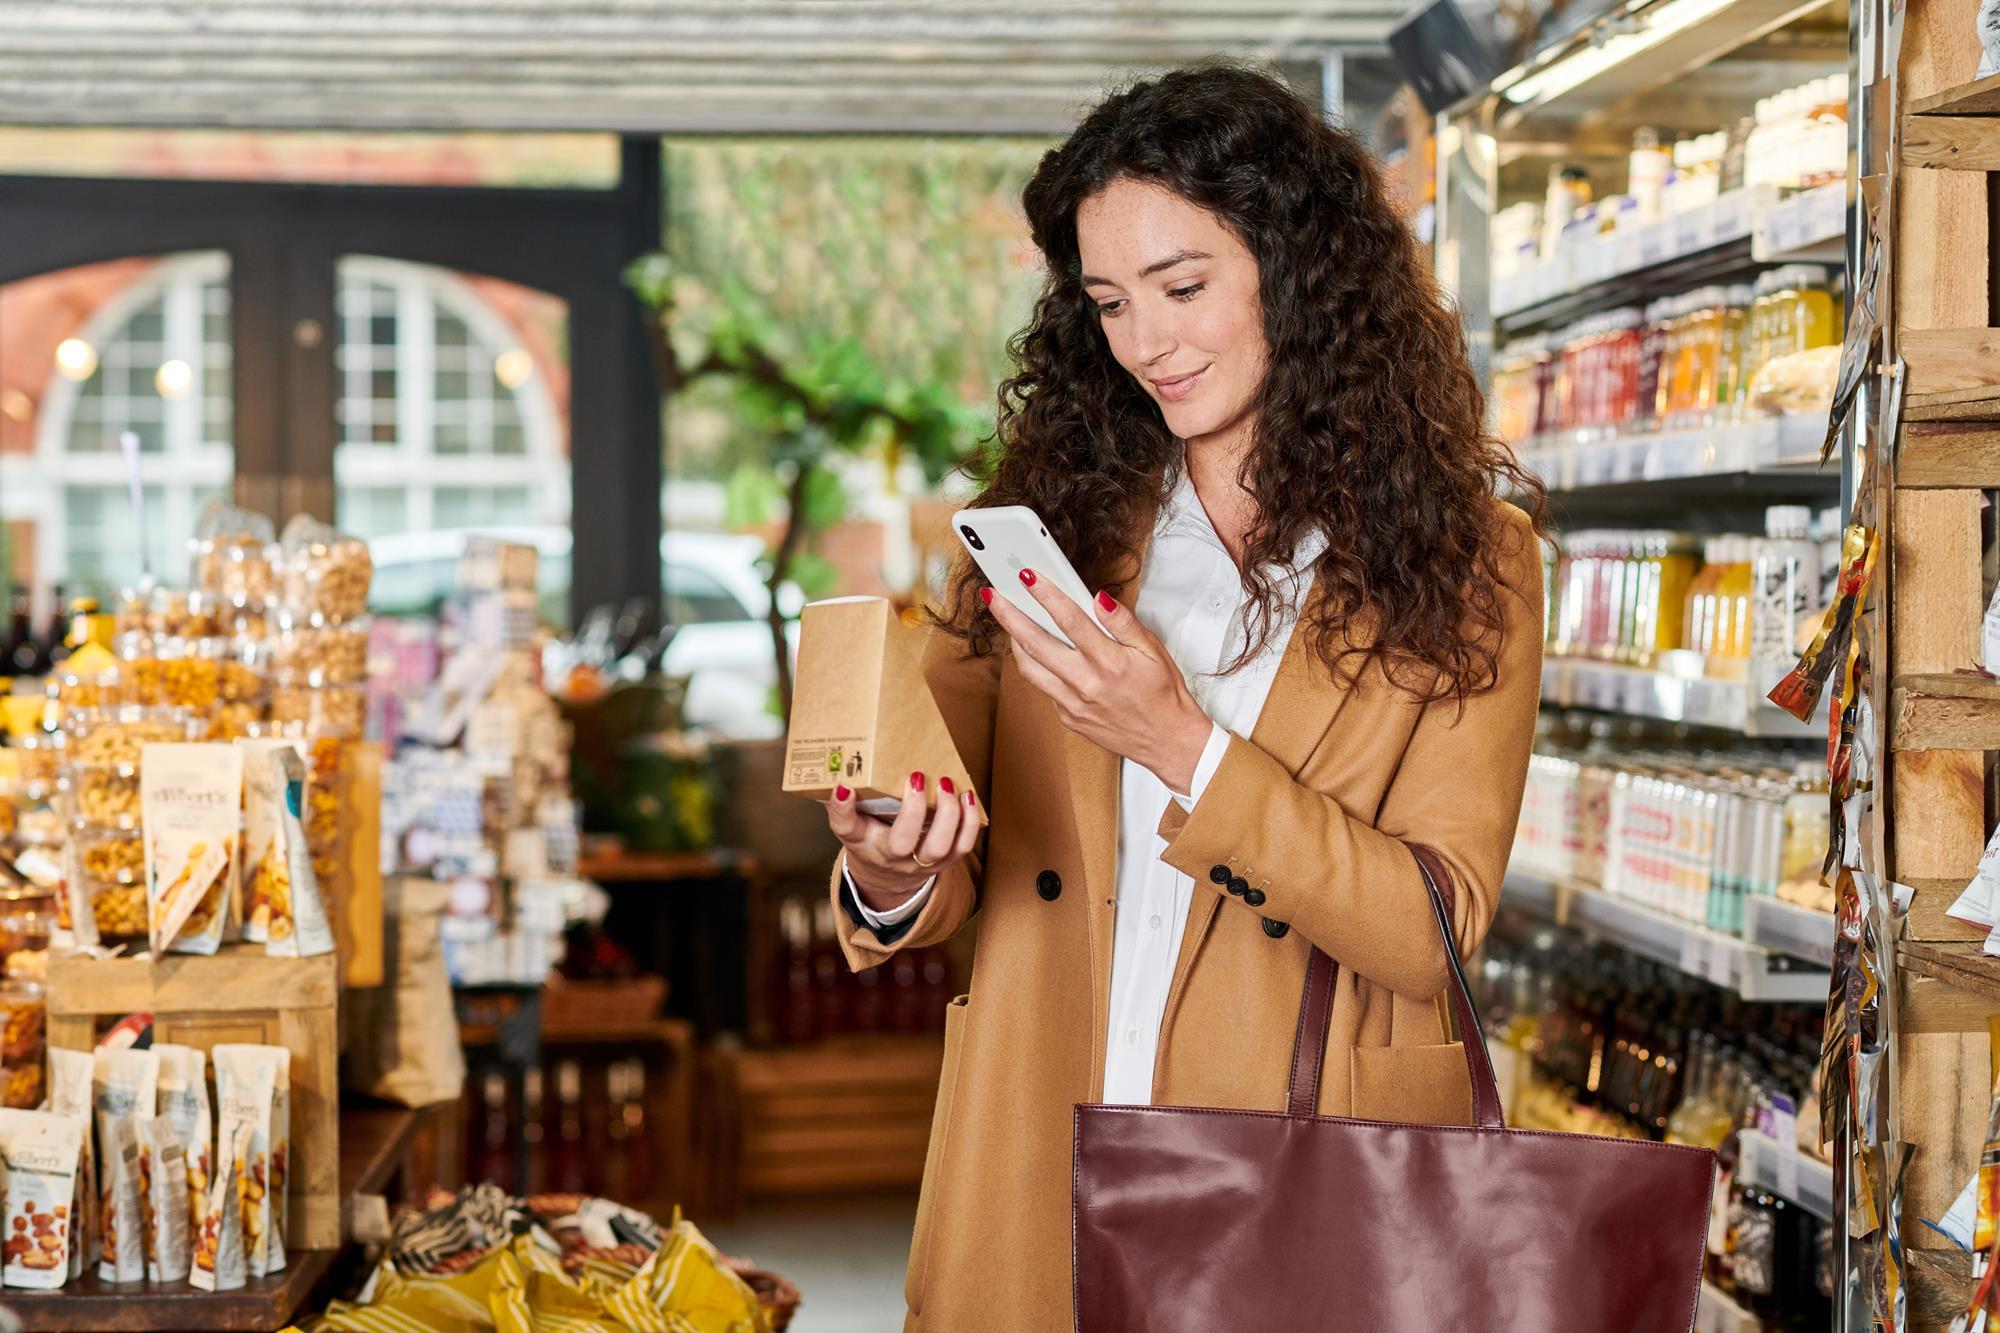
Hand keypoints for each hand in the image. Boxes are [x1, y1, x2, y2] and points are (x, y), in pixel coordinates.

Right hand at [824, 772, 980, 910]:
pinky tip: (967, 796)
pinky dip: (970, 821)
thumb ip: (846, 804)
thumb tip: (843, 781)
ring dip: (948, 813)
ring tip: (947, 784)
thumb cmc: (870, 838)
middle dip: (913, 810)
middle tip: (917, 776)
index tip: (845, 787)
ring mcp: (920, 863)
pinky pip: (962, 846)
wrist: (886, 874)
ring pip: (938, 847)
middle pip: (901, 843)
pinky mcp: (944, 861)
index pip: (847, 827)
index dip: (843, 808)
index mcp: (862, 841)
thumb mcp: (852, 822)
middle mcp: (890, 856)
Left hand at [982, 571, 1213, 792]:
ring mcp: (1073, 704)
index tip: (1028, 576)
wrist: (1167, 741)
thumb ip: (1123, 623)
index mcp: (1110, 662)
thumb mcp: (1153, 650)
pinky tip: (1035, 651)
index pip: (1070, 620)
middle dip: (1010, 616)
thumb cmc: (1163, 694)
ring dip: (1014, 642)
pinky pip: (1043, 688)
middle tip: (993, 596)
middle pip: (1037, 643)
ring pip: (1030, 669)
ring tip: (1007, 621)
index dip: (1046, 594)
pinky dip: (1035, 666)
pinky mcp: (1068, 717)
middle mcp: (1087, 684)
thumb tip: (1099, 599)